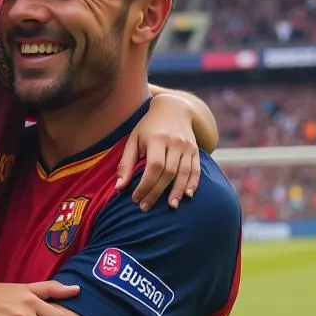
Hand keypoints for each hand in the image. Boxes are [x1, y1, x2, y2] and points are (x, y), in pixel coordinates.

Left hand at [116, 94, 200, 211]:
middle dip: (157, 192)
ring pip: (184, 173)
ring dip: (177, 191)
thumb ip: (126, 163)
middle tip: (146, 207)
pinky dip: (193, 183)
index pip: (154, 166)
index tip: (136, 198)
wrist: (173, 108)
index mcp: (157, 139)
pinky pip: (196, 169)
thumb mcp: (133, 139)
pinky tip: (188, 195)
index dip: (145, 185)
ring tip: (170, 206)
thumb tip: (119, 187)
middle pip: (168, 172)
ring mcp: (188, 146)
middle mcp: (175, 142)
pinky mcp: (196, 150)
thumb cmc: (148, 127)